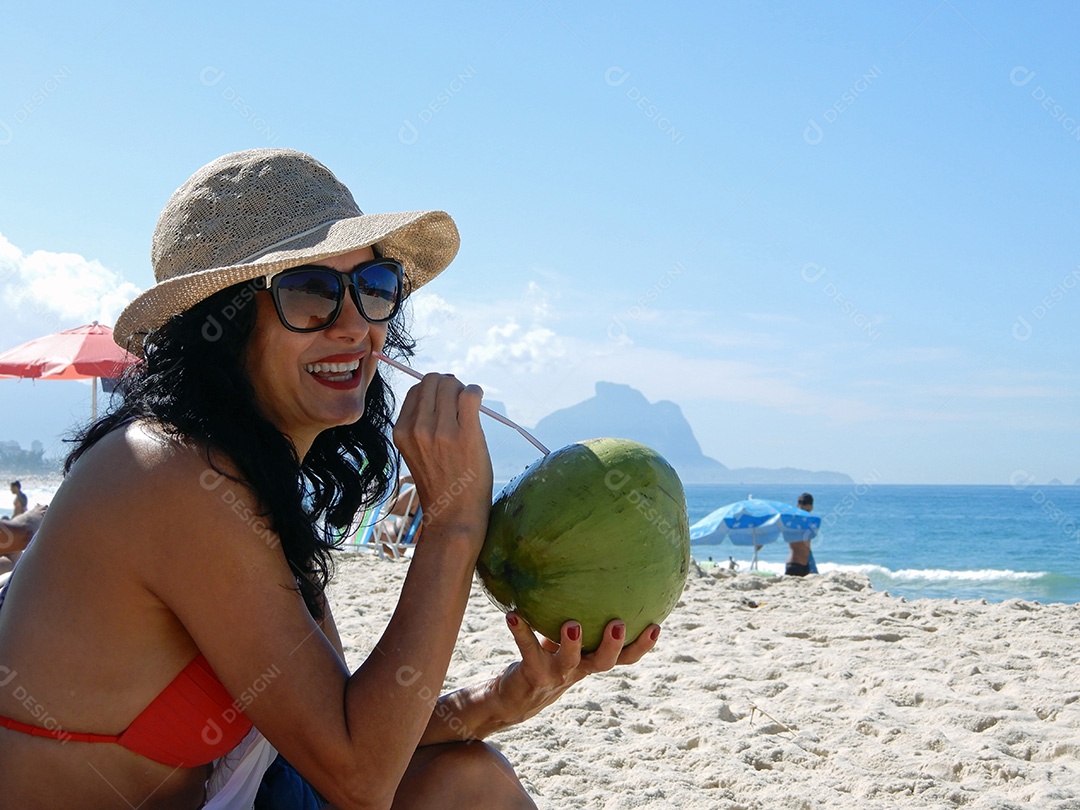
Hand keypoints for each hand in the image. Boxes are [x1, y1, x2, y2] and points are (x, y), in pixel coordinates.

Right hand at [393, 373, 492, 542]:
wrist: (453, 515)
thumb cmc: (439, 483)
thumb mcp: (416, 451)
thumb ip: (421, 423)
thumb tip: (442, 388)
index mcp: (402, 431)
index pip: (416, 390)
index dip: (433, 390)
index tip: (446, 402)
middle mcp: (418, 428)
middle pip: (433, 381)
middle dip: (449, 385)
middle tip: (460, 402)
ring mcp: (442, 431)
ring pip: (451, 385)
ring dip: (463, 389)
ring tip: (470, 407)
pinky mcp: (466, 434)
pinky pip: (471, 394)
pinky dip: (476, 392)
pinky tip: (479, 402)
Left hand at [493, 613, 659, 724]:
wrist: (517, 696)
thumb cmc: (546, 658)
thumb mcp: (564, 637)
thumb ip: (578, 614)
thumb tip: (589, 570)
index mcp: (591, 660)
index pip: (625, 657)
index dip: (642, 646)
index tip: (657, 626)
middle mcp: (578, 669)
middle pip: (603, 663)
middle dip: (614, 645)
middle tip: (619, 624)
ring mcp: (556, 674)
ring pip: (568, 661)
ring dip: (571, 643)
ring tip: (571, 624)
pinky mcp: (533, 674)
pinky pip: (528, 650)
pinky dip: (521, 632)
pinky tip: (512, 614)